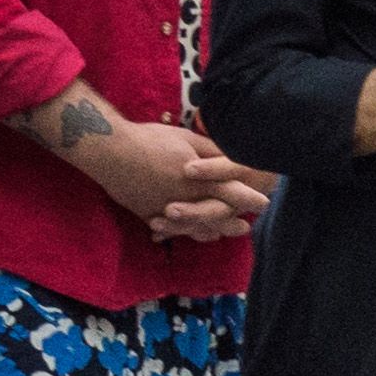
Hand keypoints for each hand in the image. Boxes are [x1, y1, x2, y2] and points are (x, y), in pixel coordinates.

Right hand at [64, 112, 266, 232]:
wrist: (111, 153)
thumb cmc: (150, 140)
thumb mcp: (186, 139)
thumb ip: (209, 151)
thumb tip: (229, 156)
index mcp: (199, 179)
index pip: (232, 192)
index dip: (249, 199)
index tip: (263, 204)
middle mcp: (187, 199)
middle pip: (216, 216)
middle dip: (232, 223)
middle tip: (244, 229)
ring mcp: (167, 210)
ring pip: (193, 227)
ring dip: (209, 232)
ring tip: (219, 236)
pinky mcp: (148, 215)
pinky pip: (169, 230)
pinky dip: (180, 233)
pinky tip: (187, 234)